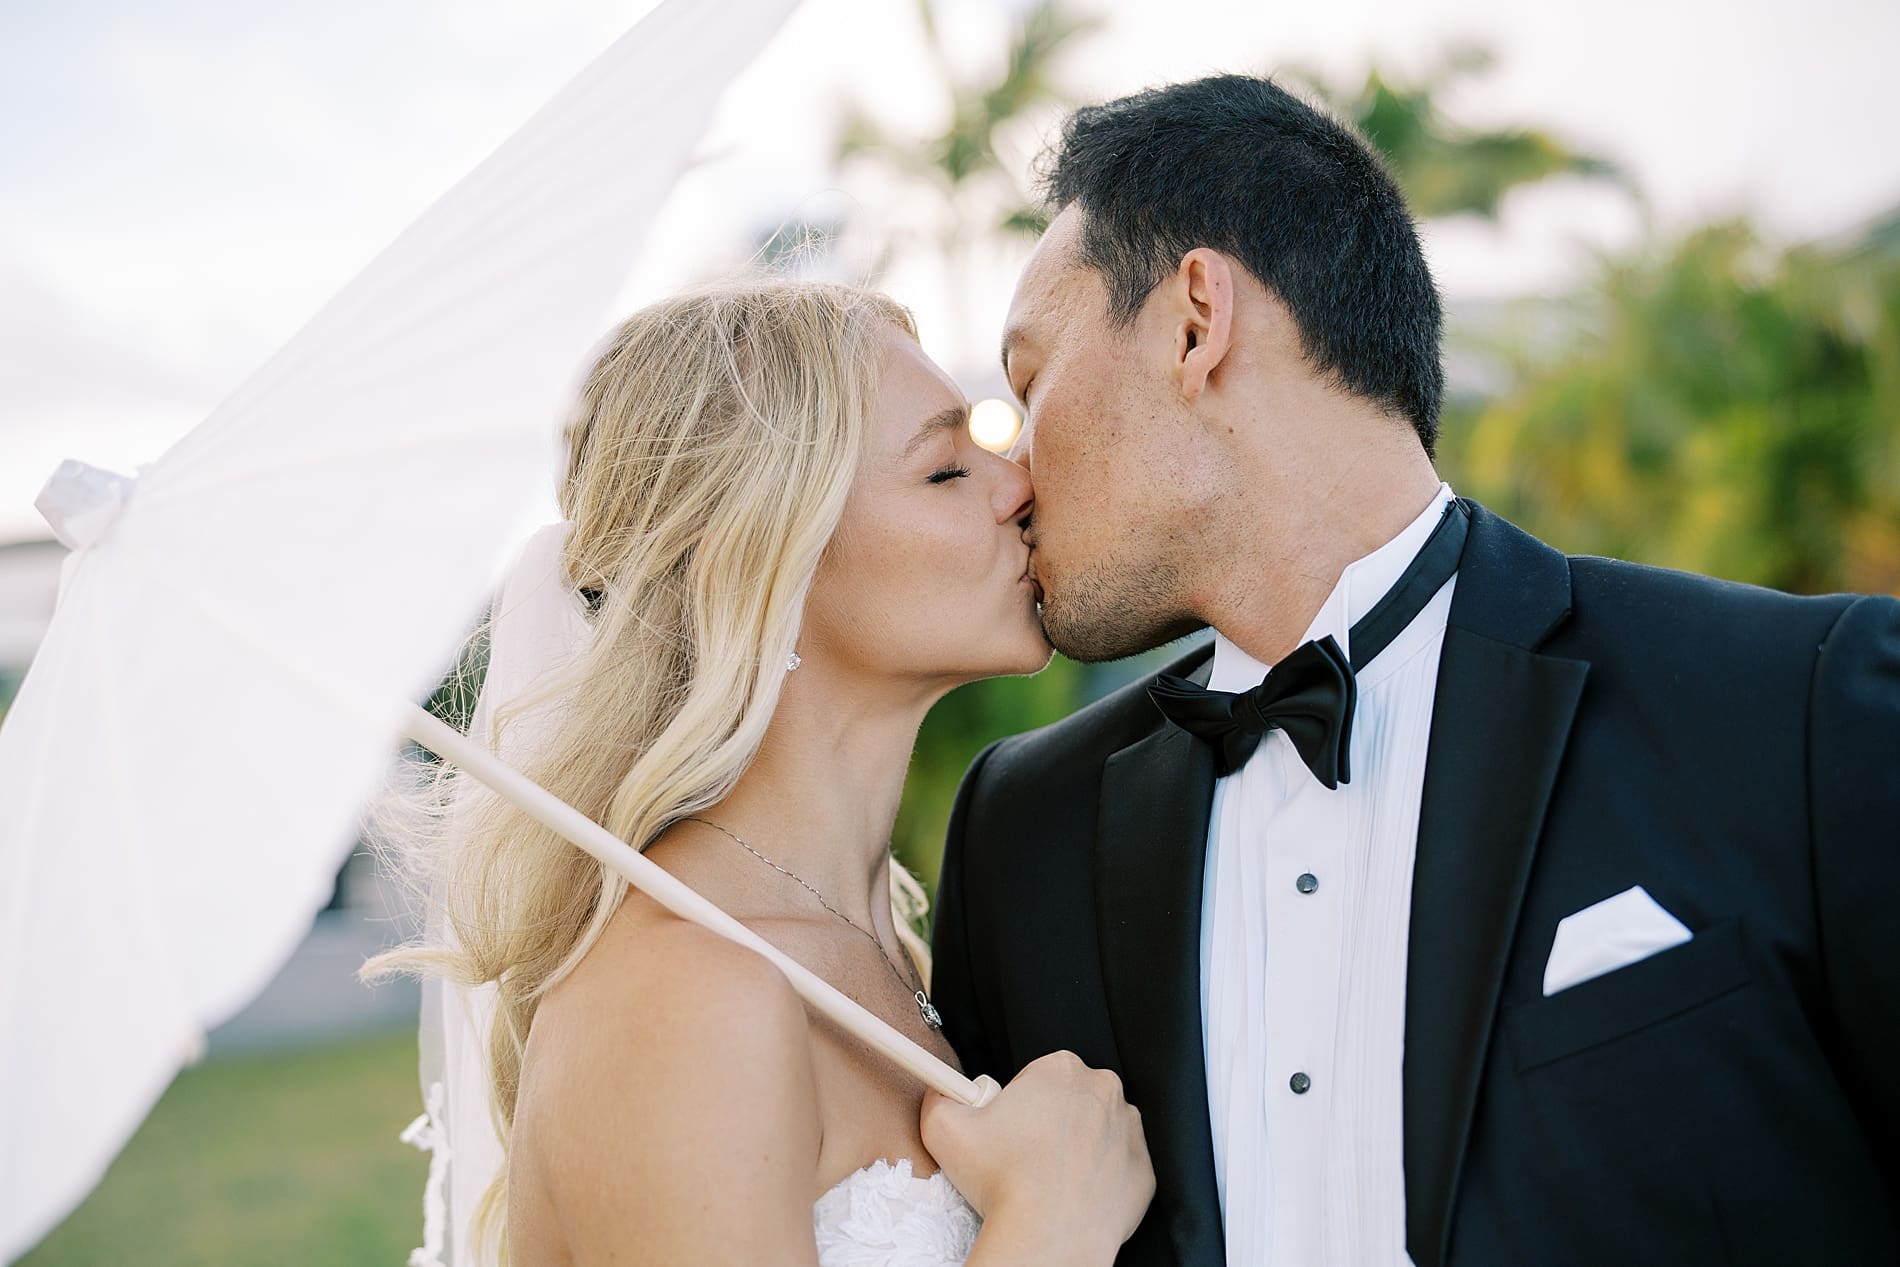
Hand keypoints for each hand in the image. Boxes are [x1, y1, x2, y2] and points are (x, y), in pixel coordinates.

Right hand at [920, 1050, 1154, 1255]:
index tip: (1008, 1130)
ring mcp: (1130, 1131)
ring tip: (1048, 1179)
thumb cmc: (1000, 1180)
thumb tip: (939, 1093)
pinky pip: (1119, 1167)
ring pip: (1097, 1131)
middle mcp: (1104, 1090)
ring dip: (1077, 1147)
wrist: (1047, 1236)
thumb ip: (939, 1097)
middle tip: (1024, 1157)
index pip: (1037, 1075)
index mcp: (1060, 1069)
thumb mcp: (944, 1128)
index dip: (1018, 1103)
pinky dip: (1100, 1178)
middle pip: (1070, 1099)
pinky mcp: (1143, 1170)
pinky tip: (1074, 1195)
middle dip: (1050, 1122)